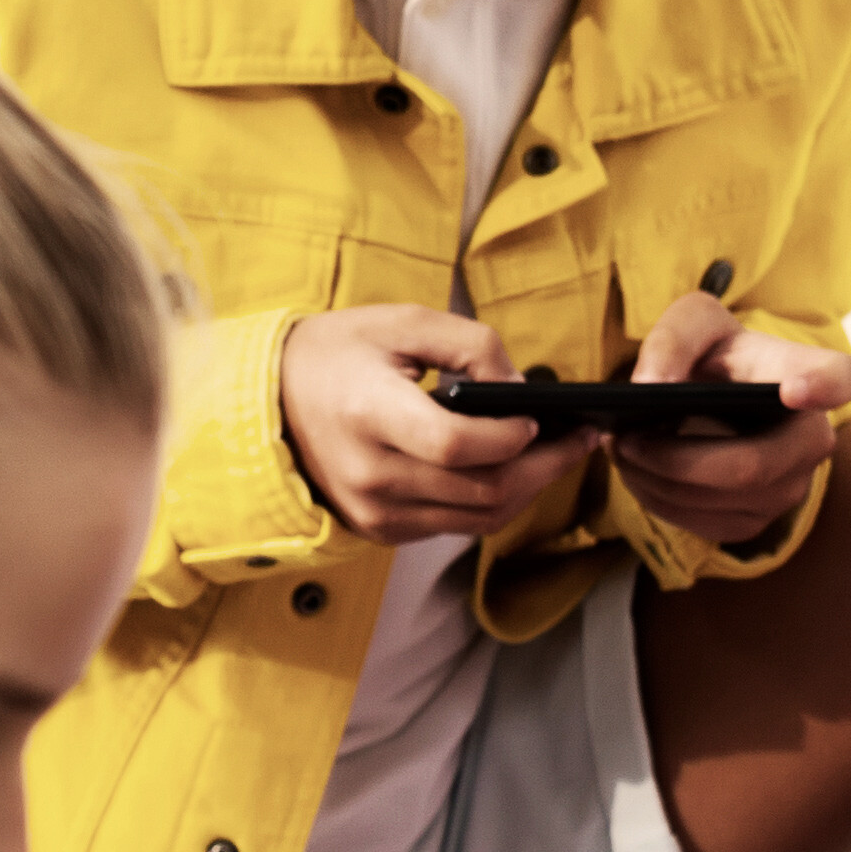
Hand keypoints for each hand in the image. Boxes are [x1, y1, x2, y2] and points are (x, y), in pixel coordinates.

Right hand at [282, 303, 595, 543]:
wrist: (269, 400)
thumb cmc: (338, 352)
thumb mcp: (402, 322)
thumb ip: (471, 345)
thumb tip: (525, 388)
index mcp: (369, 414)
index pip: (457, 445)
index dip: (509, 436)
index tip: (539, 417)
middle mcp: (370, 473)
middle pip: (481, 490)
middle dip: (544, 467)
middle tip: (581, 441)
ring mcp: (374, 510)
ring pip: (478, 517)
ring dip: (528, 490)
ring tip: (558, 456)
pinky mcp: (380, 529)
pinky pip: (456, 526)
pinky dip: (494, 502)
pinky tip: (516, 472)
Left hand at [607, 308, 850, 550]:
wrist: (717, 395)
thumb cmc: (714, 353)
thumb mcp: (691, 323)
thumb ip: (671, 339)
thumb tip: (650, 386)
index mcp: (808, 373)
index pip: (841, 378)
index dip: (823, 386)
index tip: (793, 389)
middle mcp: (814, 438)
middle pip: (749, 467)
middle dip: (673, 458)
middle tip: (622, 437)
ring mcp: (791, 487)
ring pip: (721, 500)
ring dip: (656, 481)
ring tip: (622, 450)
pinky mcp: (758, 520)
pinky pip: (706, 524)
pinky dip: (659, 501)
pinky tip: (641, 474)